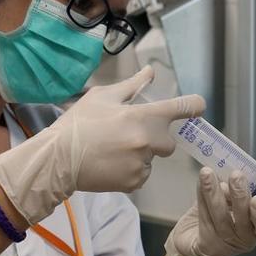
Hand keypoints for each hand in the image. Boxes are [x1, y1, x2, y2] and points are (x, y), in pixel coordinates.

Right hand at [0, 67, 204, 223]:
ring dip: (140, 155)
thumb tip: (150, 72)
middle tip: (129, 135)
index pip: (181, 108)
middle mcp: (148, 141)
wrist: (57, 159)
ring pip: (152, 159)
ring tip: (112, 150)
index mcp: (143, 116)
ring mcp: (142, 164)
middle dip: (155, 138)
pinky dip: (131, 170)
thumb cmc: (79, 124)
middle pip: (169, 142)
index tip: (198, 106)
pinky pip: (141, 175)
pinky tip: (111, 163)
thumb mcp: (103, 97)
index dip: (193, 105)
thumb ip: (132, 86)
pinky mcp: (134, 182)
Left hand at [164, 168, 255, 255]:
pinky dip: (202, 197)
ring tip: (208, 173)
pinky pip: (204, 218)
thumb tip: (234, 174)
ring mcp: (224, 244)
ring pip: (220, 218)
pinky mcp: (206, 245)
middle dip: (240, 196)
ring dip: (214, 192)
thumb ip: (235, 191)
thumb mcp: (231, 200)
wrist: (193, 235)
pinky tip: (201, 182)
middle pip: (243, 221)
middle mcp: (243, 240)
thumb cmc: (218, 214)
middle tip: (236, 176)